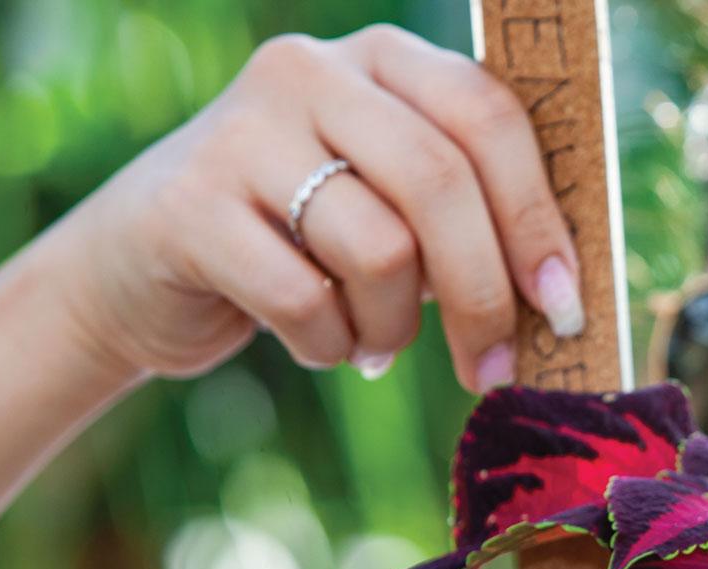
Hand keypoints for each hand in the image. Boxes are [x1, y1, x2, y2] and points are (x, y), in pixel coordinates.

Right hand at [62, 23, 581, 392]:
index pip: (488, 117)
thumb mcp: (396, 212)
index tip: (565, 306)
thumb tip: (562, 294)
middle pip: (440, 182)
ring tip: (373, 341)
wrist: (142, 272)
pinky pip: (304, 299)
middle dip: (484, 295)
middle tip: (495, 369)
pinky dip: (329, 346)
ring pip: (378, 248)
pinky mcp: (188, 204)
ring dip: (394, 328)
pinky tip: (319, 344)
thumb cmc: (308, 247)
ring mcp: (241, 130)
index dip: (538, 218)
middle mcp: (310, 71)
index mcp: (382, 60)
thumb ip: (470, 222)